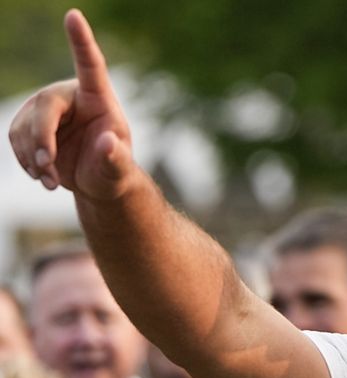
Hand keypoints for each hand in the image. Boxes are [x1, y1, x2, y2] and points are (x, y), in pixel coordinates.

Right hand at [8, 10, 136, 199]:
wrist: (96, 180)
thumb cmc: (113, 169)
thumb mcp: (119, 170)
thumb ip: (116, 159)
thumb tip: (109, 143)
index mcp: (98, 97)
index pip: (90, 65)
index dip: (80, 40)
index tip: (74, 15)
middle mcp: (70, 96)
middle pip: (44, 106)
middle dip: (41, 139)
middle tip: (47, 167)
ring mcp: (45, 108)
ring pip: (24, 126)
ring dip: (33, 158)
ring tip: (52, 181)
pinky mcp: (29, 123)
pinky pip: (15, 138)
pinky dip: (25, 161)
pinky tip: (43, 176)